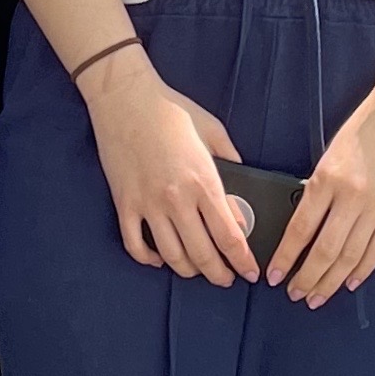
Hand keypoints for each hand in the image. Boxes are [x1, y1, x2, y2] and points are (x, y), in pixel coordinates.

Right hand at [79, 48, 255, 285]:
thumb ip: (231, 160)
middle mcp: (177, 199)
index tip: (250, 272)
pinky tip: (160, 258)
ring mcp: (148, 204)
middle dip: (219, 274)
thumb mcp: (212, 130)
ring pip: (172, 256)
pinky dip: (149, 258)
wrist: (124, 96)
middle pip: (203, 254)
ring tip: (198, 270)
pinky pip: (136, 245)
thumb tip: (241, 188)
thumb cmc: (170, 109)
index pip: (230, 236)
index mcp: (203, 181)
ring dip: (189, 270)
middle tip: (227, 279)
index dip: (243, 261)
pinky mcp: (125, 203)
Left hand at [265, 87, 374, 303]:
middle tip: (296, 295)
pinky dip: (363, 269)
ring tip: (318, 296)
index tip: (275, 275)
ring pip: (350, 256)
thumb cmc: (364, 127)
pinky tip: (350, 282)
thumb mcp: (330, 155)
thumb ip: (319, 189)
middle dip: (307, 277)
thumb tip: (306, 223)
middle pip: (325, 250)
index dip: (286, 257)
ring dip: (332, 281)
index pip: (300, 229)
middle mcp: (351, 197)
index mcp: (326, 179)